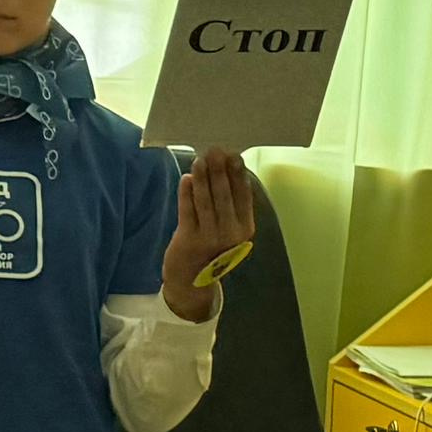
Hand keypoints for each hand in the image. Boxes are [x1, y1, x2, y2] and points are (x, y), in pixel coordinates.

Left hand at [162, 147, 257, 319]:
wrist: (191, 281)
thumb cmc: (209, 247)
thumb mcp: (226, 229)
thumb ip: (228, 204)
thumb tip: (224, 169)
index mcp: (245, 229)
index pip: (243, 196)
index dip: (238, 174)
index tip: (234, 155)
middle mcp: (231, 234)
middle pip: (225, 195)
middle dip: (219, 170)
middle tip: (214, 150)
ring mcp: (210, 237)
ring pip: (206, 201)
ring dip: (202, 178)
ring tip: (199, 160)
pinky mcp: (189, 239)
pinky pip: (188, 211)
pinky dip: (186, 193)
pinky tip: (186, 179)